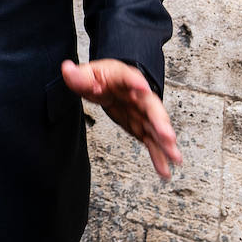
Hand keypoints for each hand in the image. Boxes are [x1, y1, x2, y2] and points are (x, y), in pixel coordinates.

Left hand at [62, 58, 182, 179]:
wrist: (109, 84)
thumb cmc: (100, 77)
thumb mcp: (86, 74)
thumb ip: (78, 76)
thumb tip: (67, 69)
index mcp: (122, 77)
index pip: (129, 78)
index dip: (136, 83)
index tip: (143, 88)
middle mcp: (138, 94)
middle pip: (150, 107)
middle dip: (160, 122)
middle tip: (168, 135)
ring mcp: (142, 112)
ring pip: (156, 128)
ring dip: (165, 143)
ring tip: (175, 158)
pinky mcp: (142, 126)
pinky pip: (151, 142)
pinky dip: (158, 157)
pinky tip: (164, 171)